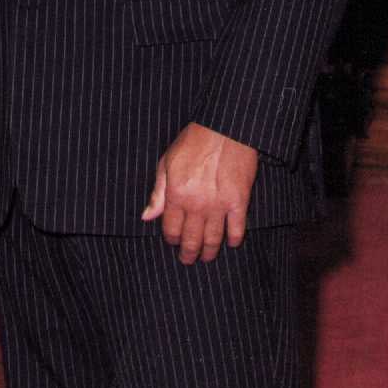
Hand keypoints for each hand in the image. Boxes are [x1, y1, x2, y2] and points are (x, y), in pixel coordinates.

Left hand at [143, 123, 258, 263]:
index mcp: (176, 194)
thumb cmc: (193, 141)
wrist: (225, 128)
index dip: (171, 239)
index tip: (173, 242)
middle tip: (188, 259)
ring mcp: (219, 205)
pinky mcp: (240, 201)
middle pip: (191, 239)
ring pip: (213, 238)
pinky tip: (231, 243)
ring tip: (207, 257)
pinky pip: (237, 229)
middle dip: (188, 253)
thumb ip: (158, 193)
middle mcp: (197, 204)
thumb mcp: (167, 162)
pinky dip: (234, 239)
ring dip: (209, 251)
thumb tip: (147, 217)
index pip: (171, 228)